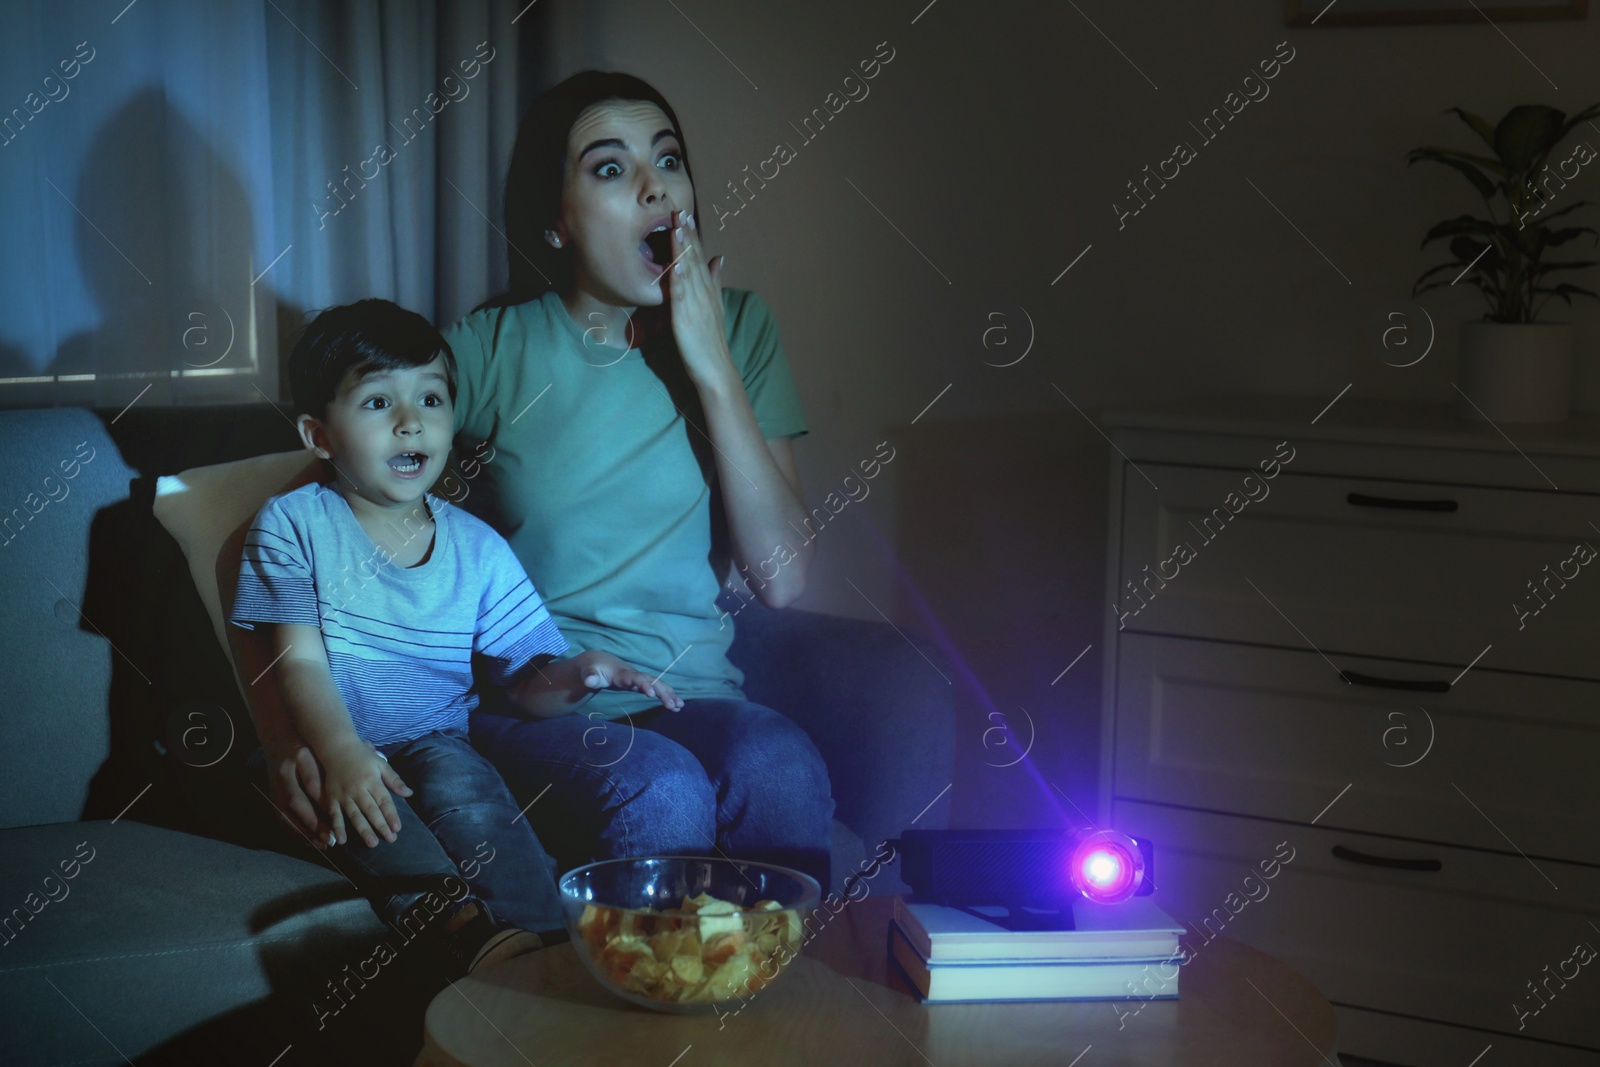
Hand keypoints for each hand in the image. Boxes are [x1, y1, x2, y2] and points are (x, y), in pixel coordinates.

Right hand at [263, 739, 336, 849]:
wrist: (278, 739)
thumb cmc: (307, 745)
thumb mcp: (320, 749)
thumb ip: (335, 763)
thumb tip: (355, 780)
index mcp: (299, 758)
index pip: (312, 783)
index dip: (325, 802)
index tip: (339, 817)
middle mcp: (283, 775)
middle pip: (296, 802)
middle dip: (313, 822)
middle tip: (331, 837)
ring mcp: (274, 788)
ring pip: (286, 814)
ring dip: (304, 832)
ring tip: (323, 844)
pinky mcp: (270, 798)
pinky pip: (280, 819)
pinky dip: (294, 833)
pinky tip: (309, 842)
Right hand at [318, 738, 411, 848]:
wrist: (337, 748)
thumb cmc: (362, 757)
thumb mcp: (380, 764)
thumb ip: (394, 779)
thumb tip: (409, 793)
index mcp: (372, 780)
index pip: (384, 801)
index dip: (391, 815)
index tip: (398, 828)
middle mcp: (358, 789)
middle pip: (371, 810)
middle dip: (381, 826)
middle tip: (390, 839)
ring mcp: (343, 795)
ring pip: (355, 815)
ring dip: (363, 830)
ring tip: (372, 843)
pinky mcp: (331, 798)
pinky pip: (334, 815)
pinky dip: (338, 828)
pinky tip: (342, 841)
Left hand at [577, 650, 684, 709]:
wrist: (598, 662)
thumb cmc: (593, 669)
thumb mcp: (588, 672)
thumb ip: (590, 677)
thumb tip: (589, 681)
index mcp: (623, 674)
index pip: (636, 678)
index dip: (644, 685)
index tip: (652, 694)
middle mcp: (634, 675)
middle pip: (652, 682)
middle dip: (664, 693)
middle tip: (673, 706)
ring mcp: (639, 678)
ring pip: (658, 684)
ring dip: (670, 694)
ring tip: (680, 706)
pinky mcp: (641, 683)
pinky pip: (658, 688)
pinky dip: (668, 695)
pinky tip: (677, 706)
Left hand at [661, 207, 734, 388]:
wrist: (716, 369)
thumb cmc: (711, 342)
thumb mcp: (715, 307)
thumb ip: (715, 282)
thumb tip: (719, 258)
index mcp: (708, 291)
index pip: (700, 259)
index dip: (693, 237)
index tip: (686, 216)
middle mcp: (704, 294)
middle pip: (694, 260)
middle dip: (687, 235)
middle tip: (679, 210)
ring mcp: (696, 304)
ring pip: (689, 271)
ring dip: (683, 248)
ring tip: (677, 226)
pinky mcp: (687, 317)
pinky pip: (682, 293)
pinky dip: (679, 275)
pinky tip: (675, 260)